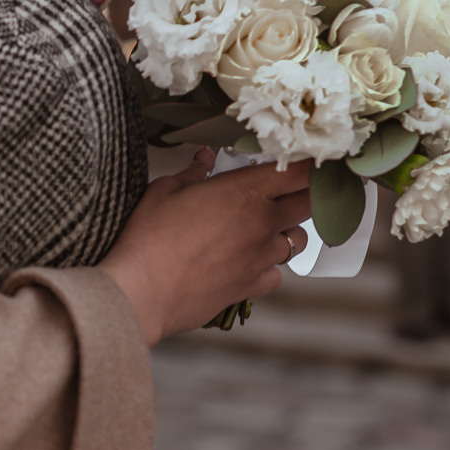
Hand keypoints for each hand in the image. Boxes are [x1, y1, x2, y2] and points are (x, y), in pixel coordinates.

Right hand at [98, 149, 312, 345]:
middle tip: (290, 188)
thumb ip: (193, 172)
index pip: (297, 171)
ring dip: (286, 231)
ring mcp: (261, 258)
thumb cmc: (148, 238)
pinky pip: (276, 273)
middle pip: (309, 204)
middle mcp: (261, 224)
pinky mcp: (252, 286)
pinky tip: (247, 261)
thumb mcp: (164, 190)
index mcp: (243, 192)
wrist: (141, 292)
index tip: (304, 160)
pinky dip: (268, 266)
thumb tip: (205, 158)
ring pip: (297, 240)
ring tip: (263, 227)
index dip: (307, 163)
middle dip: (306, 193)